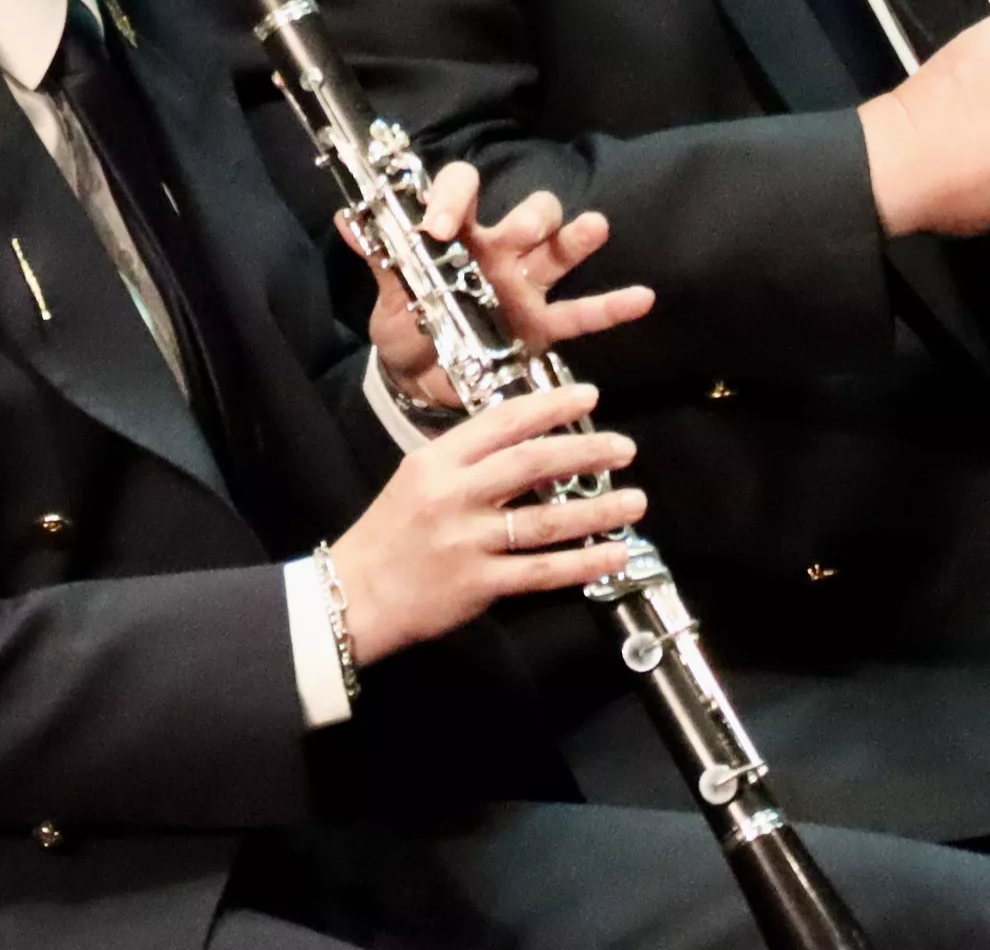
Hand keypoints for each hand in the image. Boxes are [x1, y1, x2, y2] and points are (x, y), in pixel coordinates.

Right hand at [329, 381, 639, 663]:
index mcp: (437, 461)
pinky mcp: (478, 583)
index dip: (550, 406)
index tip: (589, 397)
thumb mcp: (416, 479)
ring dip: (597, 509)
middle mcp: (454, 494)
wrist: (354, 594)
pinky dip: (583, 563)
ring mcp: (467, 540)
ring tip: (635, 500)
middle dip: (585, 451)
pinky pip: (541, 571)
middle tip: (624, 447)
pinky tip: (614, 554)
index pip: (502, 422)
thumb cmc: (388, 534)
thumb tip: (525, 443)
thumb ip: (465, 461)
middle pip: (532, 463)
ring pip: (545, 520)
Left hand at [352, 165, 654, 408]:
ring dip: (578, 240)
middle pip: (530, 215)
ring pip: (559, 253)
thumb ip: (379, 258)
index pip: (464, 191)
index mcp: (458, 237)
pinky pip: (580, 315)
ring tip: (595, 227)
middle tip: (525, 227)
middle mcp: (498, 252)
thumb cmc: (407, 325)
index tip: (438, 225)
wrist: (421, 381)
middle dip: (532, 215)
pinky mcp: (542, 327)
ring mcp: (525, 287)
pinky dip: (611, 306)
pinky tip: (642, 297)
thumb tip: (346, 218)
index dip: (455, 198)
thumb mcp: (390, 296)